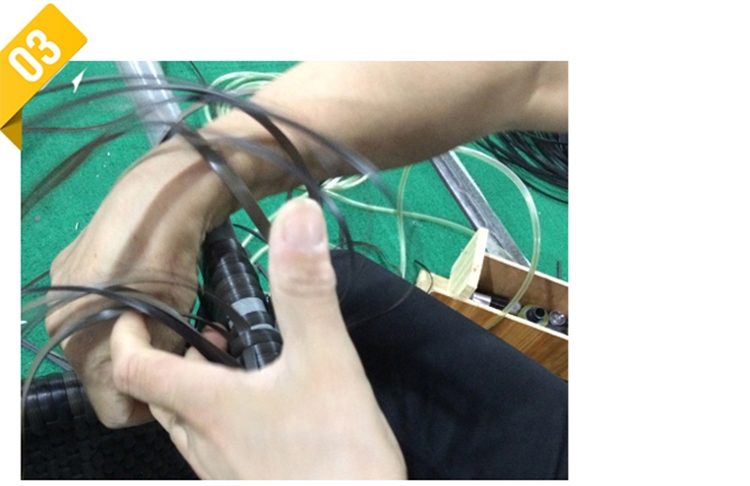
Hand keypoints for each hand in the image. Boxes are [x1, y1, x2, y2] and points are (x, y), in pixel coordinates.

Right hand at [46, 140, 232, 427]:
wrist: (163, 191)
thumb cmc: (170, 258)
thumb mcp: (170, 322)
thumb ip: (157, 365)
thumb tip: (158, 385)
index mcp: (79, 341)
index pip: (112, 409)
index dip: (151, 401)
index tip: (183, 376)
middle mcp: (59, 320)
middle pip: (105, 374)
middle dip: (147, 365)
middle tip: (189, 342)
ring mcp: (61, 290)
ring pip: (104, 341)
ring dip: (141, 338)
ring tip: (179, 316)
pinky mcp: (70, 265)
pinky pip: (97, 310)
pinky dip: (125, 311)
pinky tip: (154, 292)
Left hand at [110, 198, 406, 478]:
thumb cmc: (335, 454)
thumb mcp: (325, 362)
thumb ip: (306, 292)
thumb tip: (297, 218)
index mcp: (207, 406)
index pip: (136, 369)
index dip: (126, 333)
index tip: (135, 307)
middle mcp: (204, 442)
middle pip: (160, 395)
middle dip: (171, 356)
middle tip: (205, 328)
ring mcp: (225, 470)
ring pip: (189, 423)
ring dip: (198, 386)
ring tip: (237, 359)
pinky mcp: (251, 483)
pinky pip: (218, 444)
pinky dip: (225, 413)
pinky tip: (271, 405)